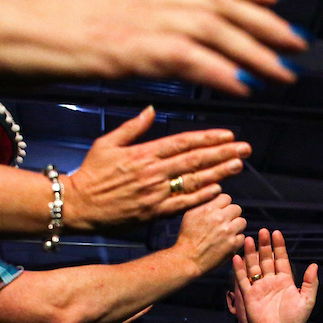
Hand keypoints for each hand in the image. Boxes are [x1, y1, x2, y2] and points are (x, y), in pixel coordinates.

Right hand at [0, 0, 305, 95]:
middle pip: (220, 0)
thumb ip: (116, 19)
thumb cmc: (26, 27)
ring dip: (254, 49)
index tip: (269, 0)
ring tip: (283, 70)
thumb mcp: (82, 13)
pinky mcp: (125, 49)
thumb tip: (132, 31)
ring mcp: (135, 19)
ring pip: (213, 27)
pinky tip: (242, 86)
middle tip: (296, 41)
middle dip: (264, 21)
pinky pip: (186, 57)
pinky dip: (219, 70)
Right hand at [63, 107, 249, 229]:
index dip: (208, 138)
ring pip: (193, 181)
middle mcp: (153, 172)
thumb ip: (133, 127)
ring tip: (238, 165)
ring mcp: (154, 193)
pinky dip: (201, 197)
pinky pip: (182, 204)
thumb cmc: (90, 173)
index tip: (228, 135)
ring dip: (218, 173)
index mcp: (144, 153)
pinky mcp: (152, 212)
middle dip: (222, 153)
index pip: (183, 142)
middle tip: (245, 149)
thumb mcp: (107, 143)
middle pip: (195, 160)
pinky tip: (218, 190)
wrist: (77, 205)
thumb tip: (152, 110)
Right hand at [173, 193, 247, 274]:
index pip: (226, 198)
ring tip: (226, 234)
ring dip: (236, 227)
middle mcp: (220, 218)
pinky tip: (227, 244)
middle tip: (224, 224)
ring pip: (242, 222)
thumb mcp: (190, 215)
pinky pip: (242, 237)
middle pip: (236, 208)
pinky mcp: (233, 244)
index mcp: (209, 209)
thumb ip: (204, 204)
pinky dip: (236, 240)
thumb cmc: (186, 237)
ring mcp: (228, 231)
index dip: (223, 205)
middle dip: (231, 215)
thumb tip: (213, 195)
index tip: (219, 212)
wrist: (187, 259)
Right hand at [233, 228, 317, 322]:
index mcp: (285, 281)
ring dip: (251, 253)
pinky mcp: (249, 296)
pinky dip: (239, 269)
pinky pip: (243, 280)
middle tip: (262, 231)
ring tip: (248, 239)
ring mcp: (259, 288)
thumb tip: (314, 265)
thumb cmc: (295, 321)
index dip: (278, 246)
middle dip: (264, 245)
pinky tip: (237, 257)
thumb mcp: (307, 300)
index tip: (276, 233)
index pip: (281, 259)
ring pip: (254, 266)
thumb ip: (310, 283)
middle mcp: (271, 281)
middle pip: (266, 259)